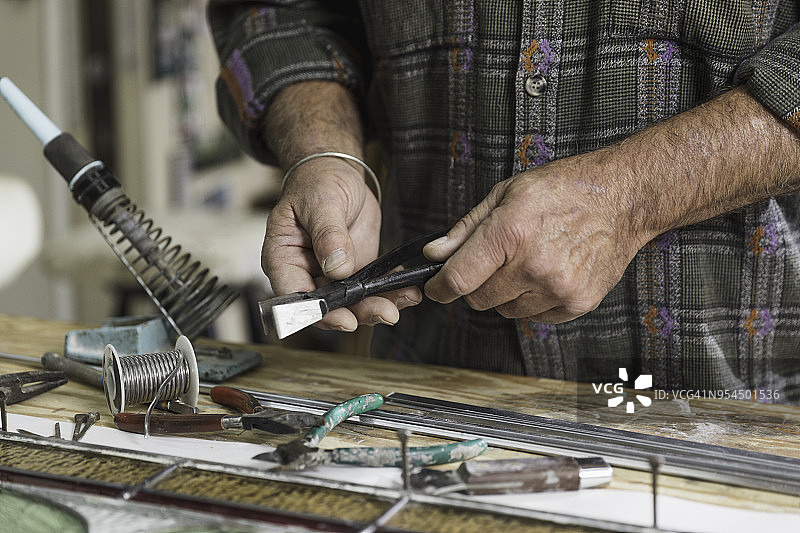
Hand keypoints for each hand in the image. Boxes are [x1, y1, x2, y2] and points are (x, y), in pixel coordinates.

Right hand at [262, 156, 420, 331]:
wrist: (337, 172)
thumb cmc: (317, 182)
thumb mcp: (321, 202)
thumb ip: (328, 234)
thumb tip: (336, 267)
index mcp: (283, 258)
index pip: (295, 297)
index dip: (319, 313)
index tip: (345, 319)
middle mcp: (305, 273)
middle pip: (328, 306)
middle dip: (358, 313)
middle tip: (387, 313)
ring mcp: (331, 275)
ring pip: (352, 303)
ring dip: (378, 305)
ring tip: (404, 300)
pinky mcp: (355, 270)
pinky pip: (371, 288)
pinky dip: (389, 290)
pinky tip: (407, 290)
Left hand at [422, 153, 644, 322]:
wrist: (623, 198)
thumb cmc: (563, 190)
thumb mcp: (506, 194)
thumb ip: (466, 229)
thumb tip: (434, 254)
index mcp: (510, 232)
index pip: (459, 279)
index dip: (439, 288)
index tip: (435, 288)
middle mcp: (533, 265)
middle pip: (479, 299)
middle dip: (477, 284)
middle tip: (494, 261)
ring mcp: (558, 288)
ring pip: (506, 310)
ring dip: (507, 293)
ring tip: (528, 261)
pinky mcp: (577, 303)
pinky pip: (535, 316)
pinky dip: (533, 300)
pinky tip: (548, 272)